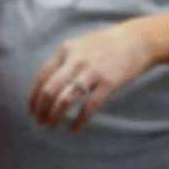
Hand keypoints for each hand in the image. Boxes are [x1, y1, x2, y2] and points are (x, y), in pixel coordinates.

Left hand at [29, 23, 154, 131]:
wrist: (136, 40)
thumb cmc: (105, 46)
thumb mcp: (79, 46)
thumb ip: (63, 62)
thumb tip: (46, 87)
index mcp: (65, 50)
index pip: (42, 76)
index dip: (34, 96)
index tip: (32, 110)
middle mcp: (75, 60)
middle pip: (50, 89)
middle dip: (41, 109)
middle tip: (40, 122)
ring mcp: (92, 71)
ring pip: (66, 99)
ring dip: (55, 116)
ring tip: (52, 126)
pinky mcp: (109, 82)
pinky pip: (89, 106)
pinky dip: (79, 120)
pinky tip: (74, 128)